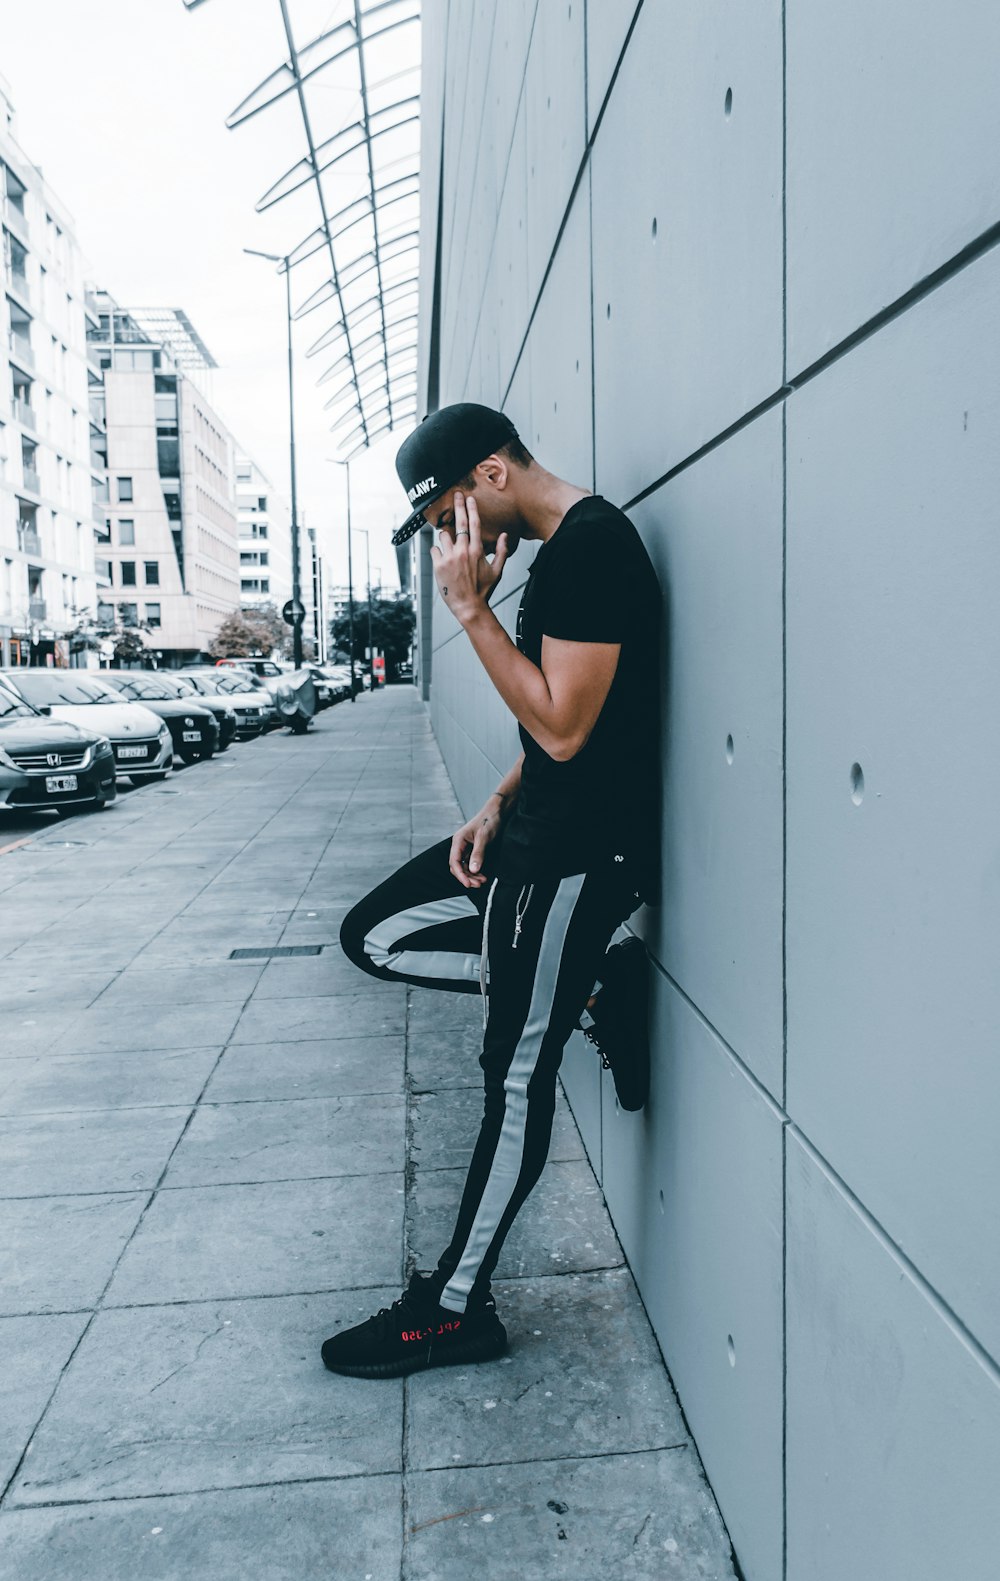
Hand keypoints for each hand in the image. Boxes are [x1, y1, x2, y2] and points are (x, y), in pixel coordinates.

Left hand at [429, 491, 508, 623]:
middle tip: (456, 495)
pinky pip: (434, 549)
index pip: (474, 524)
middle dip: (457, 506)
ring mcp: (449, 558)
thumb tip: (504, 535)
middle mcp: (463, 552)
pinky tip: (443, 560)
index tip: (469, 498)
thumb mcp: (497, 571)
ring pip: (443, 535)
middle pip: (459, 523)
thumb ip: (501, 551)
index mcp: (477, 551)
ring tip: (450, 549)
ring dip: (446, 538)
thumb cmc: (483, 590)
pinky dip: (437, 552)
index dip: (471, 508)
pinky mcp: (438, 565)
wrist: (469, 607)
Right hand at [448, 797, 502, 888]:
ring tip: (482, 881)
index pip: (454, 861)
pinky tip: (482, 876)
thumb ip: (478, 854)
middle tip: (477, 884)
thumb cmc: (488, 820)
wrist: (497, 812)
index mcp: (458, 840)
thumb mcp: (483, 838)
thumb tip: (473, 869)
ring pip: (465, 867)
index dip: (460, 874)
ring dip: (472, 876)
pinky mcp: (473, 850)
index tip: (468, 883)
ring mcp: (466, 848)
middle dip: (466, 877)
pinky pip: (471, 864)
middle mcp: (460, 845)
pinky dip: (476, 871)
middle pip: (458, 866)